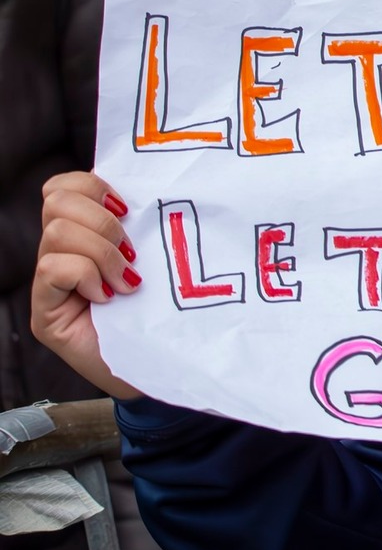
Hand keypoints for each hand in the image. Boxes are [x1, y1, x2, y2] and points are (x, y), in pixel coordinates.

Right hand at [33, 171, 143, 399]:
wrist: (165, 364)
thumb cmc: (168, 307)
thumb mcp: (161, 255)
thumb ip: (147, 223)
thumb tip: (156, 187)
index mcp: (87, 232)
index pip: (65, 185)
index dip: (94, 185)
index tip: (130, 209)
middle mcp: (62, 252)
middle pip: (56, 198)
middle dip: (103, 219)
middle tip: (130, 253)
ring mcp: (50, 284)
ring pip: (57, 232)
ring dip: (101, 253)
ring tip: (125, 281)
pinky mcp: (45, 314)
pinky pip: (52, 269)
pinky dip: (87, 276)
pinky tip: (108, 297)